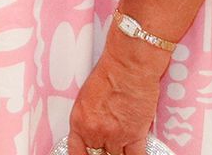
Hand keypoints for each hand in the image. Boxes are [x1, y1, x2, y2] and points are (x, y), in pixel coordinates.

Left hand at [66, 39, 167, 154]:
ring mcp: (115, 136)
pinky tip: (132, 153)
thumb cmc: (110, 72)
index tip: (88, 154)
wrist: (129, 65)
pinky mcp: (135, 136)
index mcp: (79, 120)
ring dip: (118, 153)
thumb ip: (89, 118)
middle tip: (106, 148)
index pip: (75, 152)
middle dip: (103, 153)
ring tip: (120, 146)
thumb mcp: (87, 96)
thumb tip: (94, 130)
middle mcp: (95, 131)